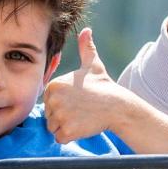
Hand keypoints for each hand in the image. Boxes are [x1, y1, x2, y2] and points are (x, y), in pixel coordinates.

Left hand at [43, 28, 132, 143]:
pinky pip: (60, 138)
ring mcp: (60, 115)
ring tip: (82, 118)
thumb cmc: (105, 87)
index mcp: (53, 85)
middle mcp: (53, 99)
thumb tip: (87, 30)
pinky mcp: (67, 130)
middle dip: (63, 116)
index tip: (77, 101)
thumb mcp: (94, 65)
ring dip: (66, 127)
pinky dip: (70, 136)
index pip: (48, 102)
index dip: (62, 104)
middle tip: (81, 111)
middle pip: (49, 115)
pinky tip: (82, 127)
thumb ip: (86, 48)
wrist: (118, 106)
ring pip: (53, 128)